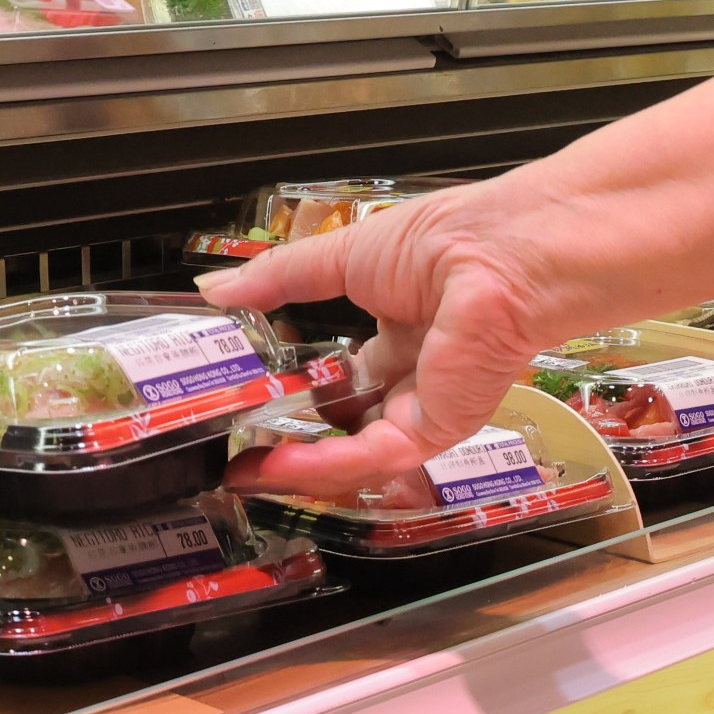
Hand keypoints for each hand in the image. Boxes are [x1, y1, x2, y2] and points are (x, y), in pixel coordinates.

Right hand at [201, 181, 584, 499]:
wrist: (498, 256)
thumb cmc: (441, 241)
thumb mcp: (340, 257)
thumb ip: (278, 280)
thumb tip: (215, 290)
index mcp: (404, 325)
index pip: (349, 374)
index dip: (303, 390)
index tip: (253, 399)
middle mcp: (418, 370)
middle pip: (352, 420)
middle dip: (298, 438)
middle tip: (243, 448)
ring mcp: (426, 404)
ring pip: (356, 450)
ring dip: (300, 464)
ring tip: (246, 472)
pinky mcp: (434, 429)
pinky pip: (371, 457)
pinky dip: (322, 466)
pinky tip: (275, 468)